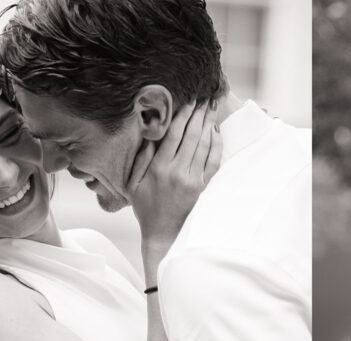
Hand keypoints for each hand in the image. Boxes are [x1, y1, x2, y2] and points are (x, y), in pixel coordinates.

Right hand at [128, 101, 222, 260]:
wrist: (163, 235)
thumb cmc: (146, 208)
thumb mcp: (134, 183)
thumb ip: (142, 158)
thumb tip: (150, 132)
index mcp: (159, 168)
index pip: (173, 134)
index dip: (182, 114)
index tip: (189, 99)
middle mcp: (177, 172)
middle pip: (191, 136)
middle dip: (199, 114)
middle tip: (206, 96)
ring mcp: (193, 180)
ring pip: (203, 146)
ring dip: (209, 124)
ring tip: (212, 108)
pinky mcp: (203, 188)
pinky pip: (213, 163)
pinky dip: (216, 146)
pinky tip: (217, 132)